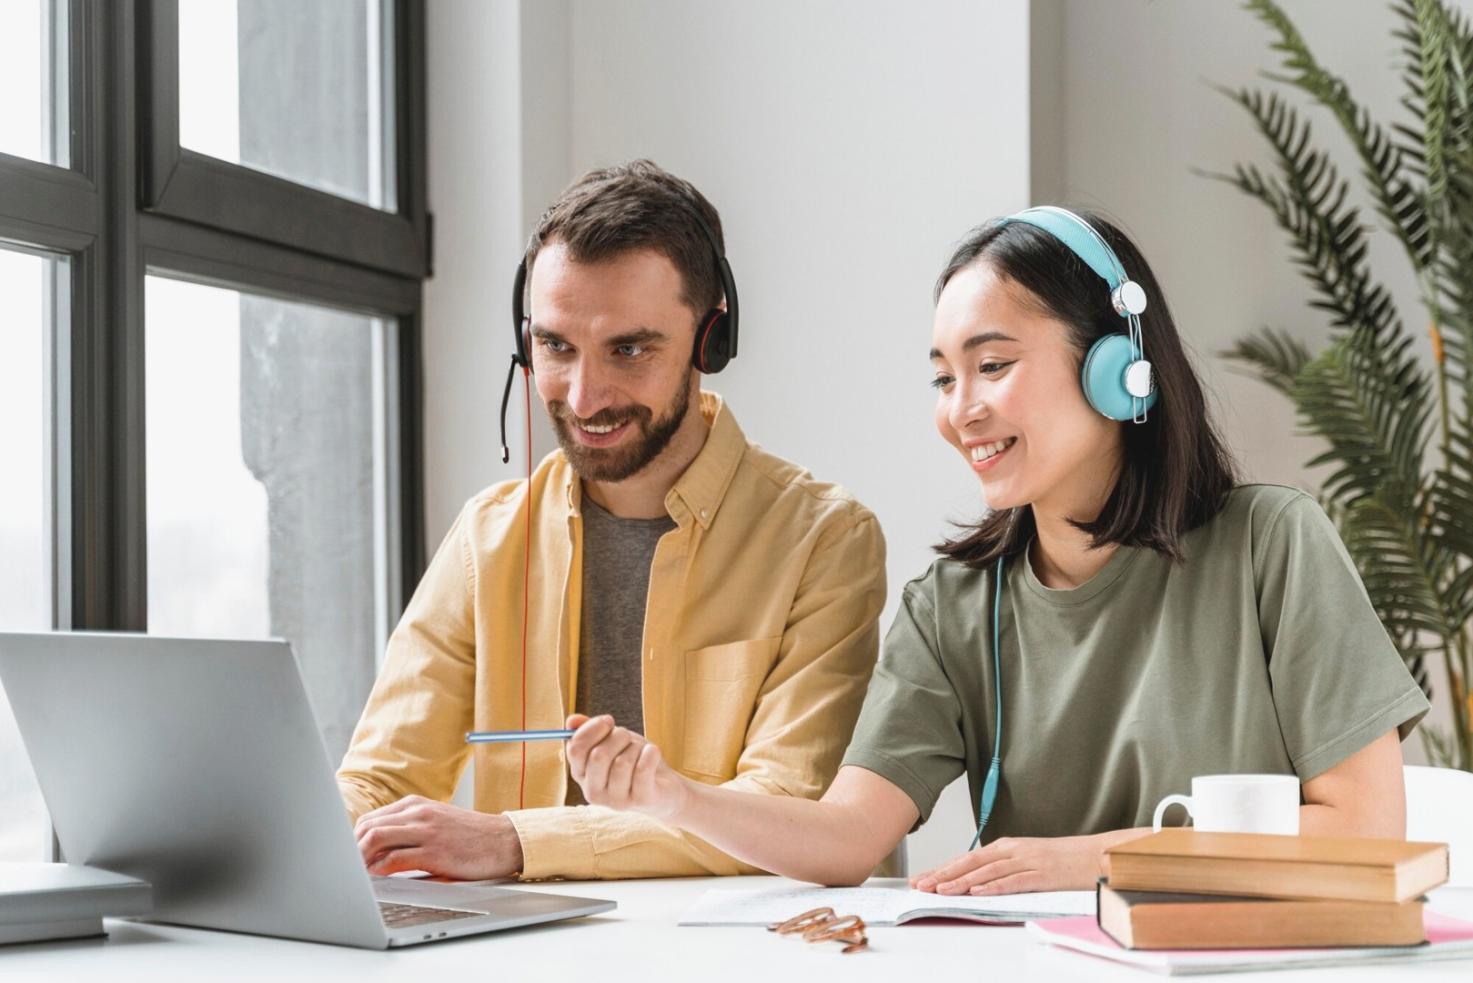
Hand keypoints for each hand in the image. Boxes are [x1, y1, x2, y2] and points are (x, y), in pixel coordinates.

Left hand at [354, 795, 523, 879]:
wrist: (503, 840)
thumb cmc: (469, 836)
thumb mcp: (436, 822)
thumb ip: (408, 829)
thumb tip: (375, 853)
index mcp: (416, 804)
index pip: (370, 819)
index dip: (353, 841)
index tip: (347, 857)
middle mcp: (418, 812)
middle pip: (367, 827)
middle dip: (350, 850)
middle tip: (346, 869)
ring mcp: (426, 830)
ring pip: (376, 838)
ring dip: (359, 859)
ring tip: (356, 874)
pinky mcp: (435, 851)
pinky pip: (396, 859)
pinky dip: (380, 869)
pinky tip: (377, 877)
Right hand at [565, 713, 689, 820]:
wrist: (665, 791)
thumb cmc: (634, 762)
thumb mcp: (612, 743)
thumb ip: (590, 732)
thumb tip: (571, 721)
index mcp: (582, 776)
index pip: (575, 749)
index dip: (592, 728)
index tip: (609, 720)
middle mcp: (593, 792)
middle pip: (598, 755)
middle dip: (617, 736)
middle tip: (628, 737)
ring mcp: (616, 801)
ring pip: (622, 762)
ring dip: (636, 747)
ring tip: (641, 751)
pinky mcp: (640, 801)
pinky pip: (642, 770)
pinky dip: (650, 754)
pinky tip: (652, 753)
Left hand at [909, 834, 1104, 894]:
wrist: (1098, 855)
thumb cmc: (1064, 861)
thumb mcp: (1028, 861)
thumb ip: (1004, 868)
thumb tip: (978, 883)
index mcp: (1008, 847)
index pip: (969, 858)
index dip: (944, 868)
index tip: (923, 878)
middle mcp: (1013, 850)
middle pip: (972, 862)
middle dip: (944, 874)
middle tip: (922, 885)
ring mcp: (1027, 861)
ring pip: (988, 871)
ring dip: (962, 881)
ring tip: (942, 890)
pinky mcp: (1042, 874)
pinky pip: (1014, 881)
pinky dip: (994, 887)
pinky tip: (978, 892)